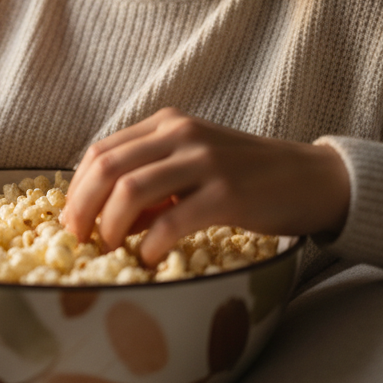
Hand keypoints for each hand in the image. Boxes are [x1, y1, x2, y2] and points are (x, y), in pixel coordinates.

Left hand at [62, 109, 350, 266]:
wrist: (310, 178)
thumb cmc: (246, 177)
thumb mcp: (192, 166)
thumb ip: (150, 184)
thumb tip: (104, 221)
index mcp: (167, 124)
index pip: (101, 151)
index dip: (78, 190)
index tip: (72, 221)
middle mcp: (181, 134)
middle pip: (107, 168)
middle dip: (83, 208)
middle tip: (80, 240)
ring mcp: (205, 161)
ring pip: (131, 189)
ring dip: (110, 226)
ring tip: (111, 249)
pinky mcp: (227, 193)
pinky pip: (171, 220)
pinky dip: (150, 244)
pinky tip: (150, 258)